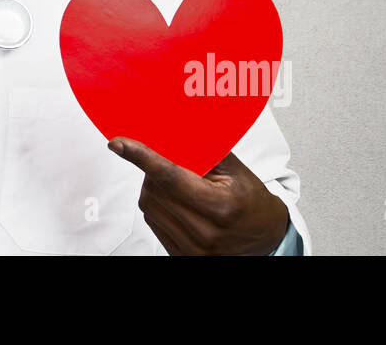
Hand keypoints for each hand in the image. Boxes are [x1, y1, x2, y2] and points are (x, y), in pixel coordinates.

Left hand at [108, 137, 289, 254]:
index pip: (170, 176)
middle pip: (156, 189)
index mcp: (220, 207)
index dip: (142, 157)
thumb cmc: (251, 202)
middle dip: (156, 169)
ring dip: (155, 187)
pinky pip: (152, 222)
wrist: (265, 238)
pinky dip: (158, 205)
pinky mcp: (182, 256)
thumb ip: (202, 149)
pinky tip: (177, 201)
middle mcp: (205, 232)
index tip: (119, 143)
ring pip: (149, 205)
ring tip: (181, 184)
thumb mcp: (234, 169)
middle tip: (175, 162)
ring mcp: (193, 249)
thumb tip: (168, 130)